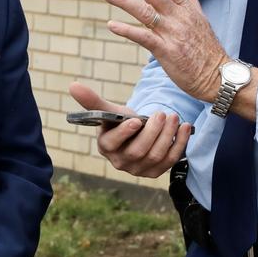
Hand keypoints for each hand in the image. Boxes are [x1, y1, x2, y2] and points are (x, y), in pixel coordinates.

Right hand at [69, 82, 190, 177]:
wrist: (136, 134)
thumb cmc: (120, 121)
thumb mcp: (109, 110)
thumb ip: (92, 100)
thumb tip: (72, 85)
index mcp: (106, 147)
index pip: (113, 143)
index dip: (125, 133)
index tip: (136, 120)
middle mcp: (121, 162)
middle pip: (138, 151)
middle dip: (152, 132)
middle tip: (162, 114)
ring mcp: (139, 170)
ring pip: (156, 155)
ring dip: (168, 136)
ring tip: (173, 117)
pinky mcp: (156, 171)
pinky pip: (170, 160)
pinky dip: (180, 143)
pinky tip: (185, 127)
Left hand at [100, 0, 227, 102]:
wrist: (218, 76)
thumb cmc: (207, 47)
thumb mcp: (199, 16)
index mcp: (188, 8)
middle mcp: (180, 18)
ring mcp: (173, 34)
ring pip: (145, 12)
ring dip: (124, 1)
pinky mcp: (166, 52)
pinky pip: (144, 38)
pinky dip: (127, 30)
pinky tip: (112, 25)